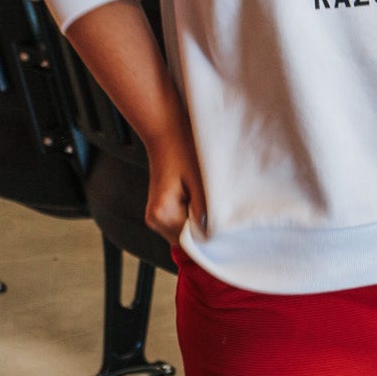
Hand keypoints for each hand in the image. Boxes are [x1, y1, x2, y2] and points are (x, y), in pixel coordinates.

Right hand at [142, 97, 207, 242]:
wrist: (166, 132)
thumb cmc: (184, 151)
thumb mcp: (202, 183)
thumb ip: (207, 214)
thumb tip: (213, 237)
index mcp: (163, 214)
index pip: (192, 243)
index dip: (210, 237)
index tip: (223, 225)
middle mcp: (154, 219)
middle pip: (187, 240)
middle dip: (204, 228)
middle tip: (214, 206)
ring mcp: (154, 216)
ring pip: (183, 231)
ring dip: (197, 220)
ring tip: (202, 196)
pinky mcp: (159, 210)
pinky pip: (179, 222)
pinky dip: (191, 214)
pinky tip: (195, 196)